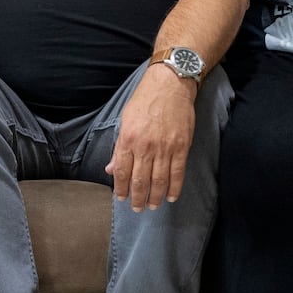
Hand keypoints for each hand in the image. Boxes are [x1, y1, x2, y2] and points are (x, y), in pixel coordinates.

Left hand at [106, 65, 198, 209]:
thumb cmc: (145, 100)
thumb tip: (111, 169)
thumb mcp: (125, 120)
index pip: (122, 171)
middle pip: (140, 180)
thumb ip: (119, 147)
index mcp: (128, 139)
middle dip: (137, 198)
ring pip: (159, 180)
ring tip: (152, 206)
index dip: (121, 188)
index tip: (122, 198)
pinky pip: (177, 173)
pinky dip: (174, 187)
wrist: (169, 84)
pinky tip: (171, 196)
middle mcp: (145, 146)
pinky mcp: (181, 146)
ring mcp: (164, 147)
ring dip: (155, 196)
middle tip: (137, 209)